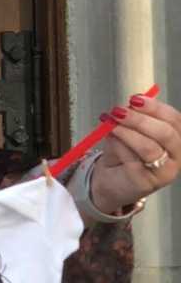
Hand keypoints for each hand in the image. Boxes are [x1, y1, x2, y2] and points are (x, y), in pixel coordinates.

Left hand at [89, 93, 180, 213]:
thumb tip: (128, 105)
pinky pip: (133, 160)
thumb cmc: (122, 156)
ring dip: (127, 132)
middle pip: (166, 133)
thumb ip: (132, 121)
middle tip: (119, 111)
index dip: (156, 108)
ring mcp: (164, 171)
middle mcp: (176, 156)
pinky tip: (110, 138)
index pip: (174, 120)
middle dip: (140, 119)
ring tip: (111, 124)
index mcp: (175, 140)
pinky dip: (119, 145)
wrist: (109, 183)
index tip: (135, 99)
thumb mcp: (128, 134)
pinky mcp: (146, 182)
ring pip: (150, 147)